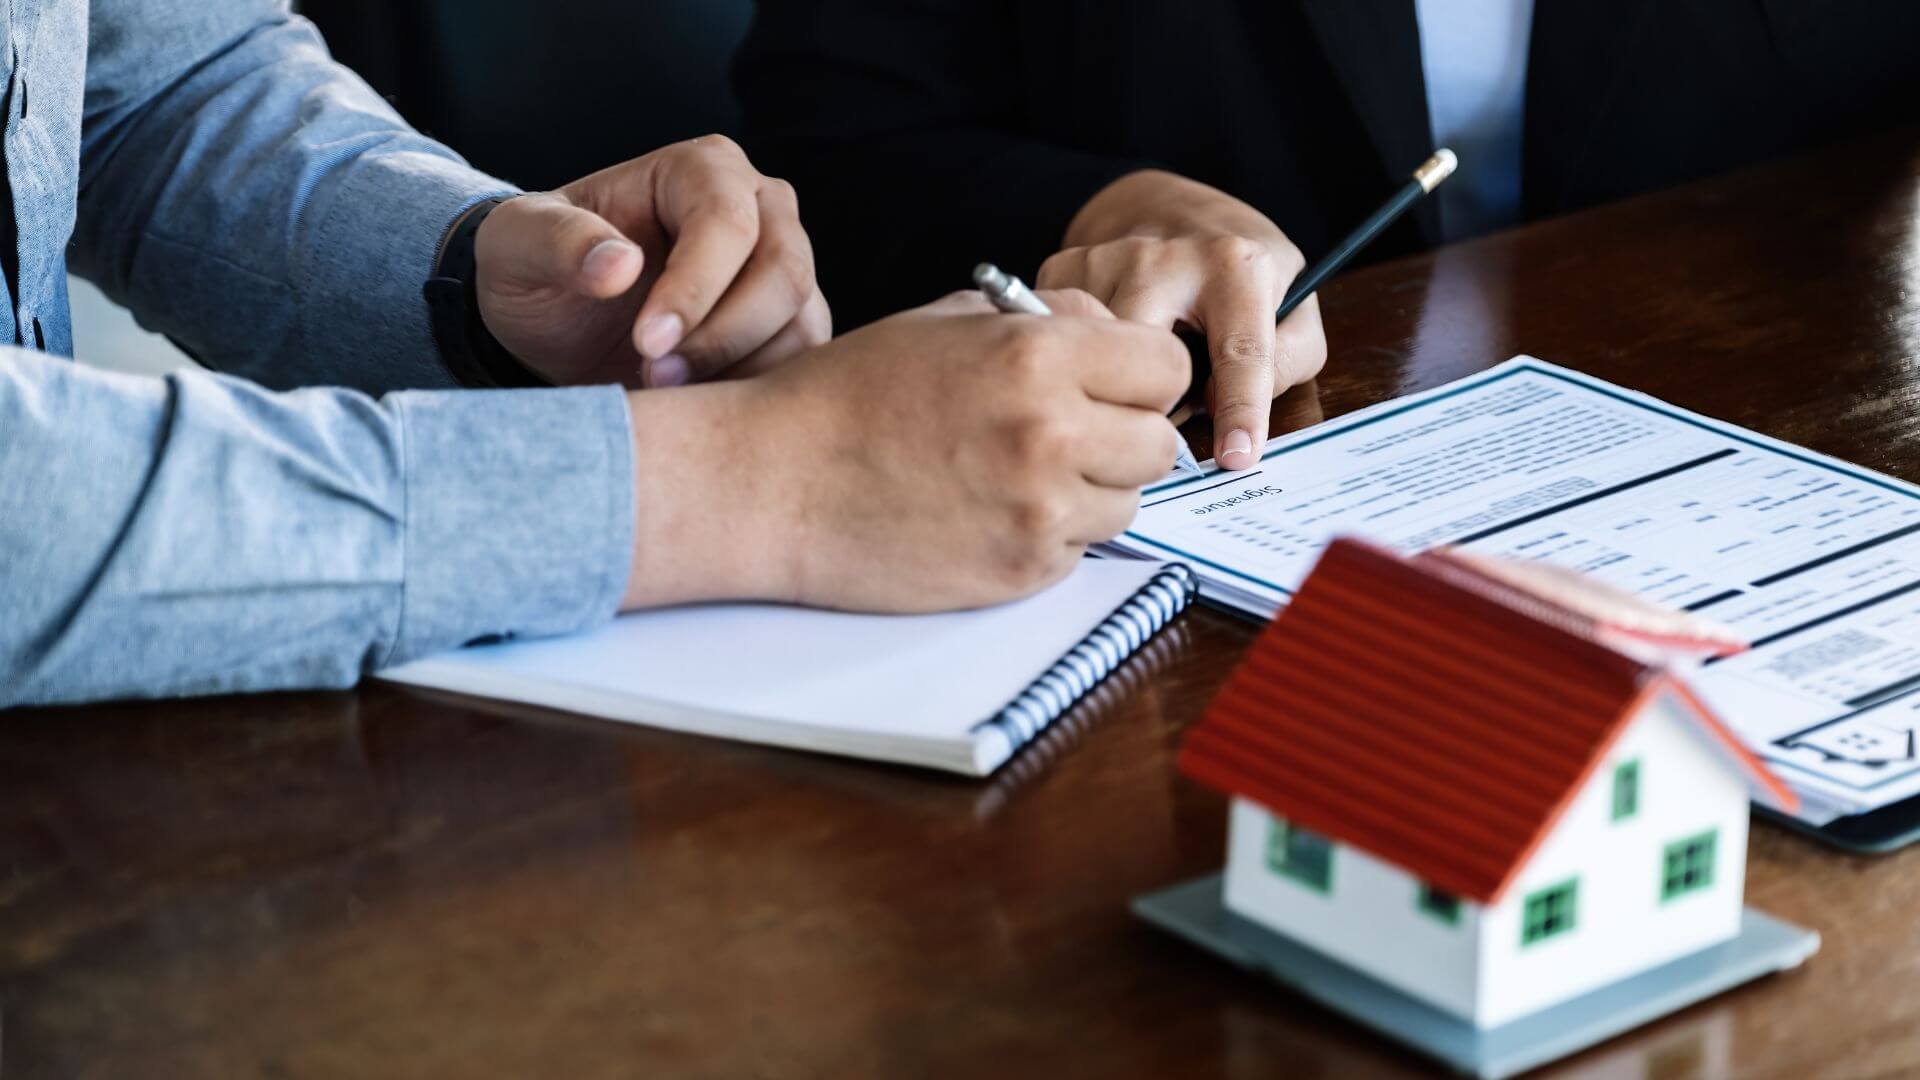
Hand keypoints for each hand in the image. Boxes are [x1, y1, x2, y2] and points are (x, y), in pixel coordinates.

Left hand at [473, 135, 831, 388]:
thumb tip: (619, 265)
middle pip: (784, 272)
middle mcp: (762, 207)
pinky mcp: (794, 322)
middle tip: (655, 377)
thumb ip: (558, 243)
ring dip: (738, 370)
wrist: (558, 320)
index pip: (727, 224)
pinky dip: (756, 393)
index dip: (694, 289)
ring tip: (664, 390)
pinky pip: (802, 363)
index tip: (645, 344)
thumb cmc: (538, 268)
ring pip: (801, 323)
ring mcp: (787, 265)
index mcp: (703, 170)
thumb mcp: (519, 246)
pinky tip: (696, 403)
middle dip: (721, 337)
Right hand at [618, 290, 1189, 611]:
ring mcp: (1039, 512)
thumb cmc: (847, 396)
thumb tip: (1113, 330)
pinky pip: (1079, 551)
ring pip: (1127, 504)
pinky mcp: (1020, 572)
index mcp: (1035, 356)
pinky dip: (1048, 534)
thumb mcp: (945, 322)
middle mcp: (1050, 434)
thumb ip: (1044, 320)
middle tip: (1067, 433)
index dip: (1141, 376)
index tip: (1112, 384)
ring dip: (1090, 491)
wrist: (773, 483)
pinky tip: (986, 511)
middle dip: (1122, 436)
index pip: (1166, 368)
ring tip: (1016, 473)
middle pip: (1160, 445)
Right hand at [1039, 169, 1326, 469]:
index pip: (1240, 352)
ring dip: (1116, 383)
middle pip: (1145, 358)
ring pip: (1096, 356)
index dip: (1241, 409)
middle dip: (1155, 398)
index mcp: (1236, 266)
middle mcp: (1166, 255)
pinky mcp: (1063, 268)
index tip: (1236, 456)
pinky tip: (1103, 351)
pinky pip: (1061, 339)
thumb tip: (1221, 408)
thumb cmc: (1240, 278)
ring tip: (1137, 374)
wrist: (1175, 215)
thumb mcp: (1293, 310)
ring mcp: (1107, 258)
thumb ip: (1284, 363)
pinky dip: (1080, 358)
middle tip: (1169, 409)